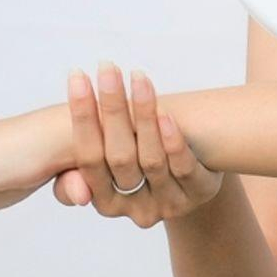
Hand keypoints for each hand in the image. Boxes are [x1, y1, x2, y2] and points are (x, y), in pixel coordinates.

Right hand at [51, 61, 222, 226]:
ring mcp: (168, 203)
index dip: (82, 118)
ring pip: (152, 160)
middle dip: (112, 109)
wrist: (192, 178)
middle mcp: (134, 208)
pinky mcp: (199, 193)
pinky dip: (173, 141)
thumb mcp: (109, 171)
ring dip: (143, 116)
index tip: (77, 77)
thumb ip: (78, 177)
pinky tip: (165, 113)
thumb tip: (78, 193)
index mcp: (105, 201)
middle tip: (107, 68)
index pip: (88, 159)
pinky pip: (184, 169)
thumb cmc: (139, 164)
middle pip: (119, 157)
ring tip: (138, 79)